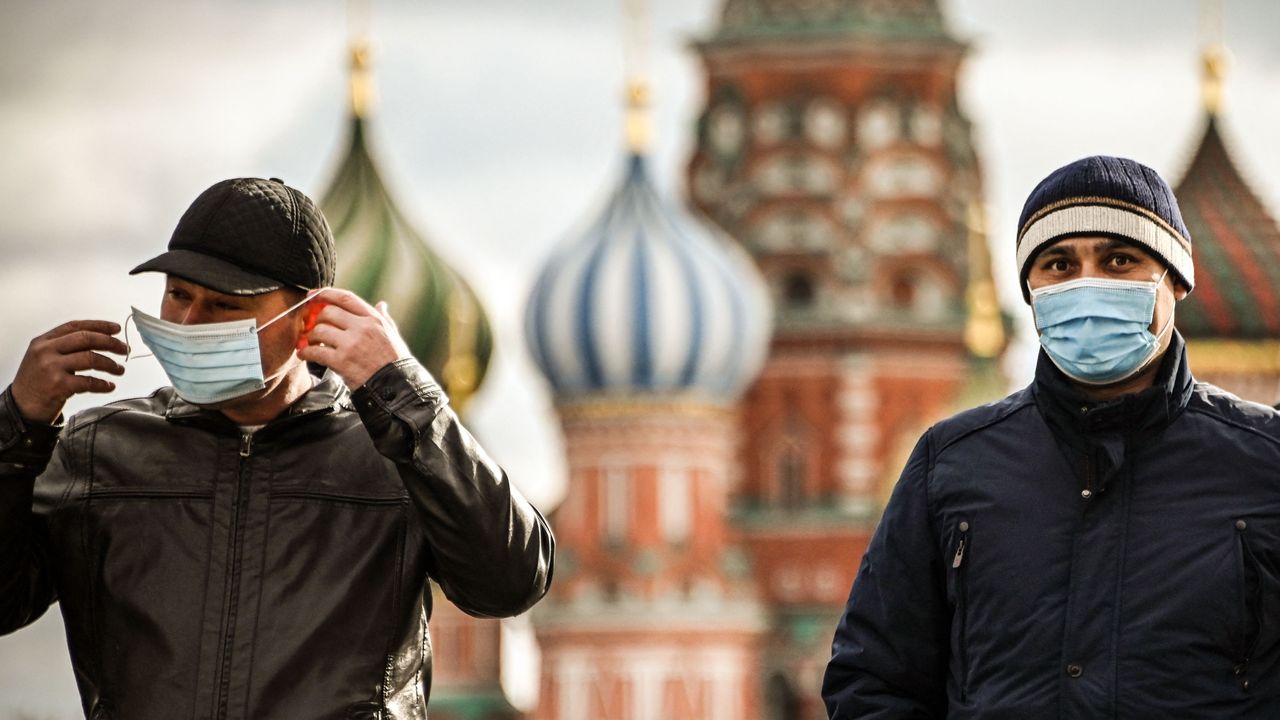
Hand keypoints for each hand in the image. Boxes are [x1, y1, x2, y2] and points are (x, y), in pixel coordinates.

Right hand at [12, 320, 127, 423]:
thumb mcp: (43, 357)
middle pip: (86, 339)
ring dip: (111, 364)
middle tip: (125, 349)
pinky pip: (89, 382)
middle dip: (110, 343)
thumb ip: (64, 346)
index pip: (75, 326)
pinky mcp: (58, 386)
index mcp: (43, 341)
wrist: (21, 406)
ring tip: (120, 370)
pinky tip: (109, 386)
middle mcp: (46, 351)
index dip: (99, 325)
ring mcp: (51, 368)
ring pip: (91, 358)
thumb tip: (101, 339)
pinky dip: (103, 384)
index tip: (116, 329)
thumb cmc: (37, 382)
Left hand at [296, 288, 411, 388]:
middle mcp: (362, 327)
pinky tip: (304, 355)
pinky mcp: (341, 361)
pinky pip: (315, 351)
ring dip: (310, 337)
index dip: (326, 294)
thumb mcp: (393, 335)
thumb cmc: (395, 361)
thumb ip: (385, 318)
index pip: (345, 298)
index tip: (313, 296)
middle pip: (328, 312)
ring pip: (319, 330)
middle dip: (317, 319)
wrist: (396, 386)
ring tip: (310, 344)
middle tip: (314, 328)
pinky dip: (306, 353)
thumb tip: (382, 305)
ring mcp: (351, 344)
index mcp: (374, 319)